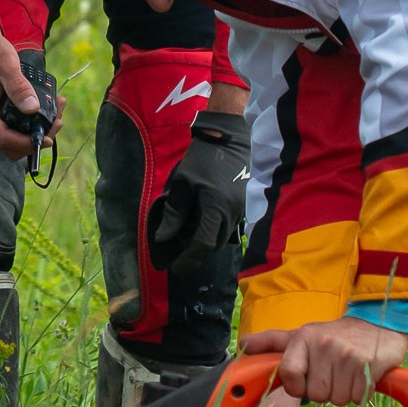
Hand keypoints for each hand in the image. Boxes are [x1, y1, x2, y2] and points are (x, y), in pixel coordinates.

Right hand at [0, 7, 43, 157]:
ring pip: (14, 136)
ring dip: (36, 129)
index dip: (25, 144)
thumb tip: (32, 108)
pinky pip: (15, 124)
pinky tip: (47, 105)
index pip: (3, 138)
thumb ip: (18, 87)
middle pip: (10, 144)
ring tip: (57, 109)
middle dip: (35, 138)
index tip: (47, 138)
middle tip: (57, 120)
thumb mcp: (6, 64)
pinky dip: (32, 120)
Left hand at [148, 104, 252, 271]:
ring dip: (207, 239)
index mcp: (216, 208)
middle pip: (214, 244)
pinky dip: (216, 228)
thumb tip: (163, 239)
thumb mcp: (182, 183)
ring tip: (190, 230)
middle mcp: (232, 213)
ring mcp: (241, 209)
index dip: (188, 259)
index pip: (202, 244)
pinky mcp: (244, 204)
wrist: (230, 138)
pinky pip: (230, 225)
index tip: (176, 268)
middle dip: (197, 251)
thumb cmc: (202, 158)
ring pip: (224, 236)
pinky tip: (204, 218)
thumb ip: (174, 213)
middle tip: (180, 248)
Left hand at [240, 316, 401, 406]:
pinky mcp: (368, 365)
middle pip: (314, 394)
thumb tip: (242, 345)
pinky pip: (356, 398)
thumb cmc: (334, 336)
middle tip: (333, 374)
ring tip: (347, 374)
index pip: (289, 375)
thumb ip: (271, 342)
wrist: (378, 326)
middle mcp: (324, 343)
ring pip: (336, 399)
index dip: (297, 386)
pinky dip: (359, 393)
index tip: (306, 380)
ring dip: (342, 393)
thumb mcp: (302, 336)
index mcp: (303, 337)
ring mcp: (347, 354)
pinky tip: (360, 377)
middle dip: (324, 391)